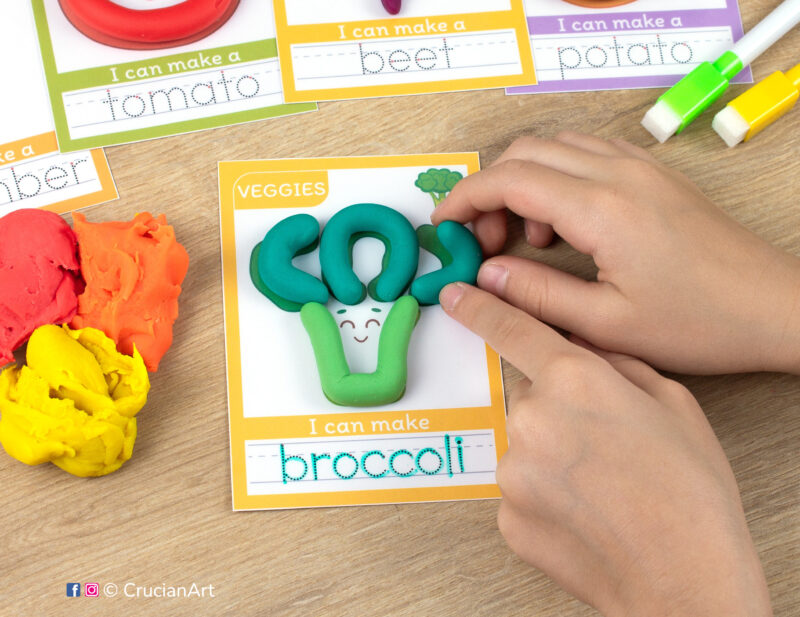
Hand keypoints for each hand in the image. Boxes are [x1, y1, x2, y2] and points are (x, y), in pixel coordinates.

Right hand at [433, 132, 799, 374]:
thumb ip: (534, 296)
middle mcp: (619, 174)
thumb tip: (484, 277)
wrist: (773, 307)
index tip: (445, 226)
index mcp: (602, 209)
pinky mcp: (652, 175)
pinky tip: (565, 225)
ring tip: (527, 240)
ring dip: (524, 182)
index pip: (509, 180)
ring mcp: (639, 168)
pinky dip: (556, 177)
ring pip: (554, 147)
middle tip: (486, 243)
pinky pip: (586, 154)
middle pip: (525, 153)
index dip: (466, 199)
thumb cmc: (701, 321)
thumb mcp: (605, 324)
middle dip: (490, 191)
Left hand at [440, 283, 771, 616]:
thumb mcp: (672, 402)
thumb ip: (616, 364)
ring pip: (524, 444)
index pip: (511, 330)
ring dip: (550, 453)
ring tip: (601, 483)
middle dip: (555, 407)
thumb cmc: (690, 490)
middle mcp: (531, 419)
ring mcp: (512, 471)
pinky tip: (584, 510)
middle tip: (601, 441)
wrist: (685, 577)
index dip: (479, 308)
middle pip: (527, 395)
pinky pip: (519, 488)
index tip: (454, 296)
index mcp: (573, 379)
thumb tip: (582, 349)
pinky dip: (544, 494)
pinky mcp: (506, 515)